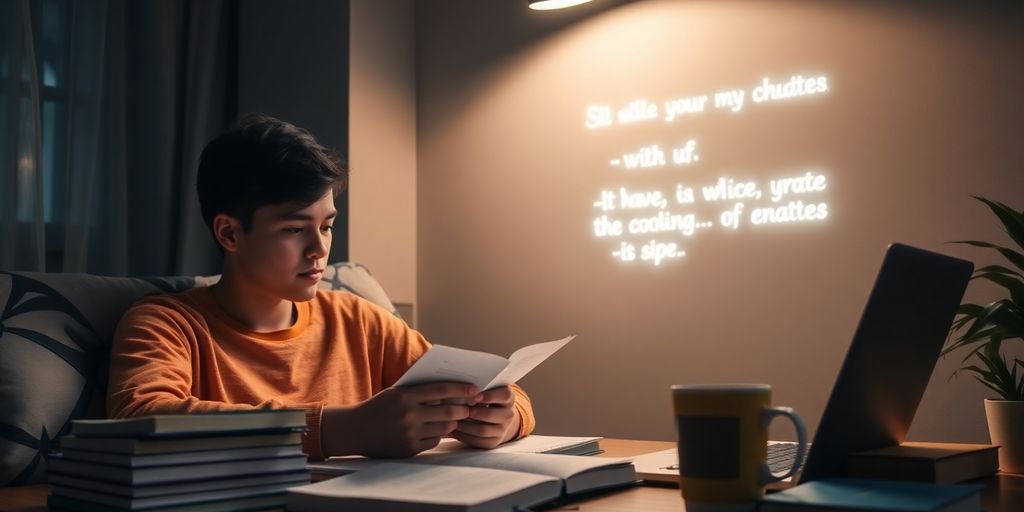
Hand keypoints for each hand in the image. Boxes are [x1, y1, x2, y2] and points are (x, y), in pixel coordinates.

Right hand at [322, 382, 477, 457]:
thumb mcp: (396, 392)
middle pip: (447, 411)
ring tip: (455, 418)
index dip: (461, 389)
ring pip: (443, 428)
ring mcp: (409, 433)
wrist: (354, 429)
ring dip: (452, 422)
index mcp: (405, 396)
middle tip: (470, 407)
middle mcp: (409, 415)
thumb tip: (450, 392)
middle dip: (462, 409)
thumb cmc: (378, 407)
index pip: (441, 390)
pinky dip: (438, 435)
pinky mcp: (409, 449)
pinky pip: (433, 441)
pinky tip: (437, 430)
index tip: (474, 389)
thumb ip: (419, 391)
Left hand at [451, 386, 520, 448]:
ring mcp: (502, 430)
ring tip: (453, 420)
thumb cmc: (482, 398)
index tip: (476, 396)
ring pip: (483, 430)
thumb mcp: (484, 390)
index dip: (490, 396)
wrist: (491, 417)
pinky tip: (453, 430)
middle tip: (464, 410)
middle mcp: (508, 415)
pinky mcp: (493, 442)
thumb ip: (477, 388)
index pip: (504, 395)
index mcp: (508, 398)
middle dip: (477, 412)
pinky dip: (464, 435)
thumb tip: (460, 386)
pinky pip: (478, 441)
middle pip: (493, 415)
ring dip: (466, 425)